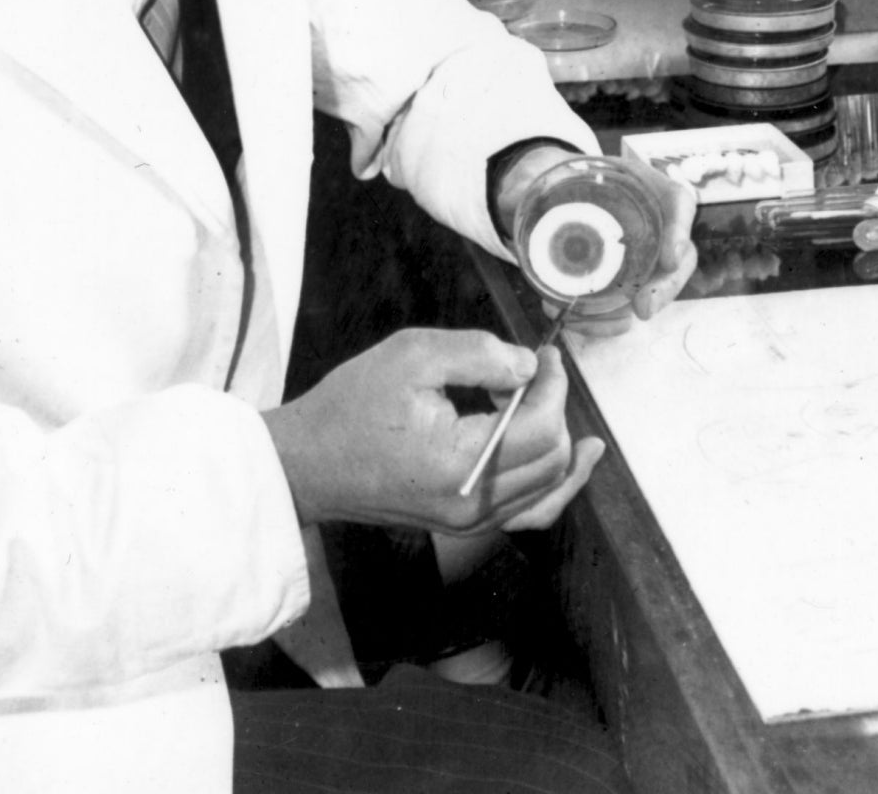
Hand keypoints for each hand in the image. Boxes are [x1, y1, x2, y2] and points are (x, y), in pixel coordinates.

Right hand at [263, 326, 600, 537]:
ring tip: (550, 407)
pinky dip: (553, 482)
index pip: (541, 427)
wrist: (307, 464)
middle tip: (528, 373)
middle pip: (552, 458)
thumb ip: (480, 354)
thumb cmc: (351, 407)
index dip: (553, 386)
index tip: (544, 356)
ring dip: (556, 441)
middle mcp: (472, 504)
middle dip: (553, 408)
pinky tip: (570, 461)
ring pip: (549, 488)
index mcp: (460, 463)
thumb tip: (529, 367)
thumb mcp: (412, 356)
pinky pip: (529, 510)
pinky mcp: (463, 524)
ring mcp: (469, 523)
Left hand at [493, 148, 701, 340]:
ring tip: (597, 322)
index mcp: (638, 185)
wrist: (548, 197)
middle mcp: (649, 222)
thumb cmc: (553, 182)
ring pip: (656, 287)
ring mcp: (640, 255)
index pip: (676, 200)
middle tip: (644, 307)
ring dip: (631, 311)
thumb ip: (525, 186)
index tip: (670, 257)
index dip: (680, 228)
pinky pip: (625, 305)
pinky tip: (578, 322)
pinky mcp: (620, 280)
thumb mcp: (539, 176)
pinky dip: (605, 321)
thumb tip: (514, 198)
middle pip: (679, 255)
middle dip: (666, 286)